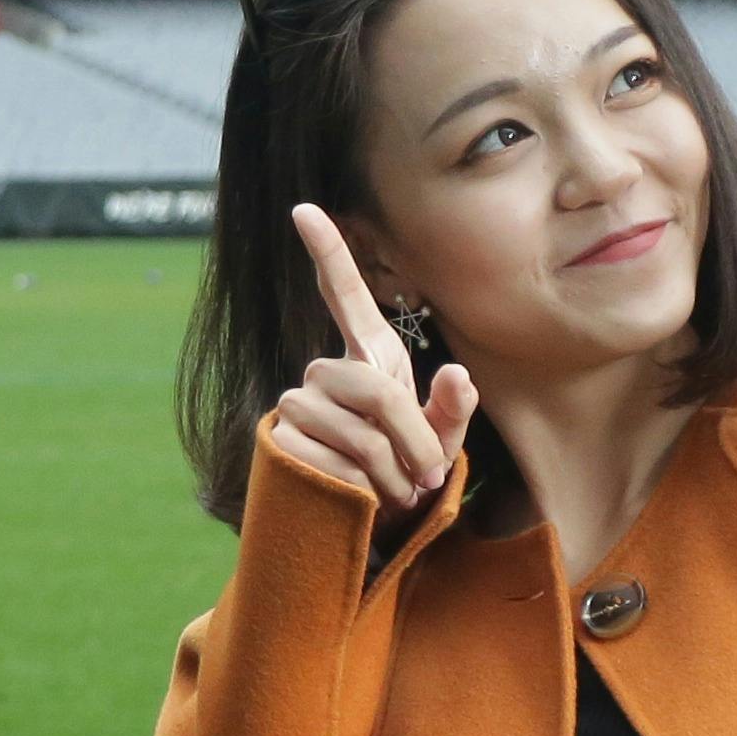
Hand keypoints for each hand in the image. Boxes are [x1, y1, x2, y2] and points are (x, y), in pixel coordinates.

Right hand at [265, 207, 478, 511]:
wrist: (366, 526)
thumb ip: (454, 410)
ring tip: (395, 492)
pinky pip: (327, 459)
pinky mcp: (279, 443)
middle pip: (371, 387)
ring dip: (387, 469)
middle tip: (427, 474)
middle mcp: (326, 373)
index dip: (327, 254)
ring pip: (352, 430)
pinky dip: (358, 488)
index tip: (304, 209)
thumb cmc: (409, 476)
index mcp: (370, 359)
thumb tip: (457, 375)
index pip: (346, 297)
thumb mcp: (443, 445)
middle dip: (409, 435)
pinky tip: (361, 499)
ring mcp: (296, 406)